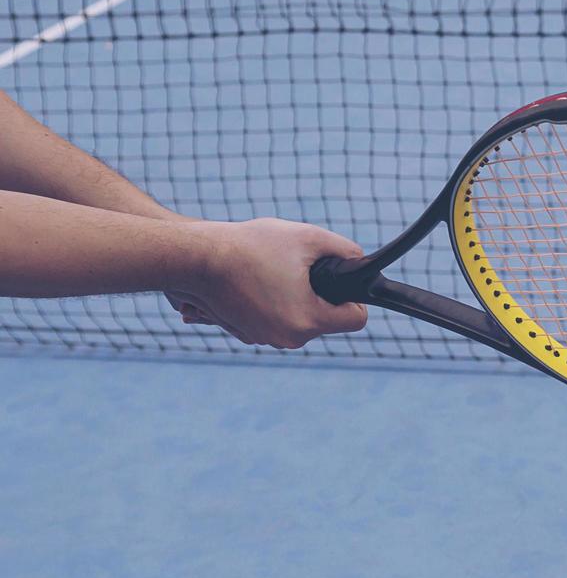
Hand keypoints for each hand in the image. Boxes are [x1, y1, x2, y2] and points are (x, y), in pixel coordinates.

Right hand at [175, 218, 368, 348]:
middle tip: (302, 269)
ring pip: (301, 319)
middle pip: (328, 319)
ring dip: (297, 298)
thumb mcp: (308, 237)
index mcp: (308, 320)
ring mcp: (266, 339)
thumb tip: (359, 259)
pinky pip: (276, 320)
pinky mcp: (248, 334)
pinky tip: (259, 281)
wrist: (195, 259)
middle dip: (322, 294)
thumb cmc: (250, 246)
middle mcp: (289, 338)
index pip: (356, 319)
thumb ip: (344, 249)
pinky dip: (274, 303)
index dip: (355, 298)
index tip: (341, 280)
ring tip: (278, 271)